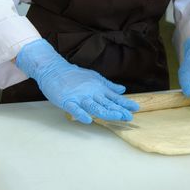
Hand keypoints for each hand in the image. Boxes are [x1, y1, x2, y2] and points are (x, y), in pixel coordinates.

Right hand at [15, 39, 139, 123]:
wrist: (54, 69)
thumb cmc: (75, 75)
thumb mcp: (94, 78)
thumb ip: (108, 86)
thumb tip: (122, 90)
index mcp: (98, 88)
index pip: (114, 97)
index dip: (124, 103)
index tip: (135, 108)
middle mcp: (91, 92)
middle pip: (106, 103)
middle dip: (118, 110)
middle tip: (129, 117)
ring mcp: (79, 97)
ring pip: (94, 106)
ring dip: (106, 112)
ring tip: (116, 117)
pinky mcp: (67, 101)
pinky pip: (74, 109)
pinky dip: (81, 114)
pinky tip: (88, 120)